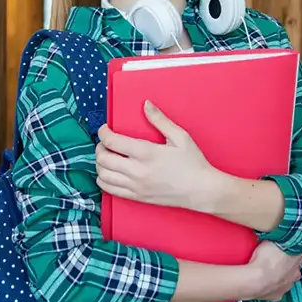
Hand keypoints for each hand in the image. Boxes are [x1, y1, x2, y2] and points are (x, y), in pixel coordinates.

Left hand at [95, 100, 221, 210]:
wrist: (202, 191)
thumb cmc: (193, 163)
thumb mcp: (180, 136)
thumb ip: (160, 120)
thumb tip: (146, 104)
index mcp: (146, 152)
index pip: (112, 141)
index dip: (103, 132)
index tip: (105, 129)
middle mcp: (137, 170)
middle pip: (103, 158)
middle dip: (99, 147)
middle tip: (105, 142)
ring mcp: (136, 186)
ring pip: (103, 175)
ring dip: (100, 164)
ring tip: (107, 157)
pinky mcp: (137, 197)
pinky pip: (110, 190)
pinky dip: (103, 180)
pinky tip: (109, 173)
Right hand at [245, 241, 301, 301]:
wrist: (256, 280)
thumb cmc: (265, 259)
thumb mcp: (271, 240)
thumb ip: (276, 238)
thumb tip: (277, 234)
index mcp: (297, 259)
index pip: (297, 252)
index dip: (289, 249)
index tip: (281, 247)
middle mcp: (295, 273)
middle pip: (293, 267)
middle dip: (286, 264)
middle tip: (273, 259)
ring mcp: (287, 286)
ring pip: (285, 280)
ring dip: (279, 276)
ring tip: (266, 271)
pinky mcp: (277, 296)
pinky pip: (275, 290)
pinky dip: (271, 287)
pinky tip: (263, 282)